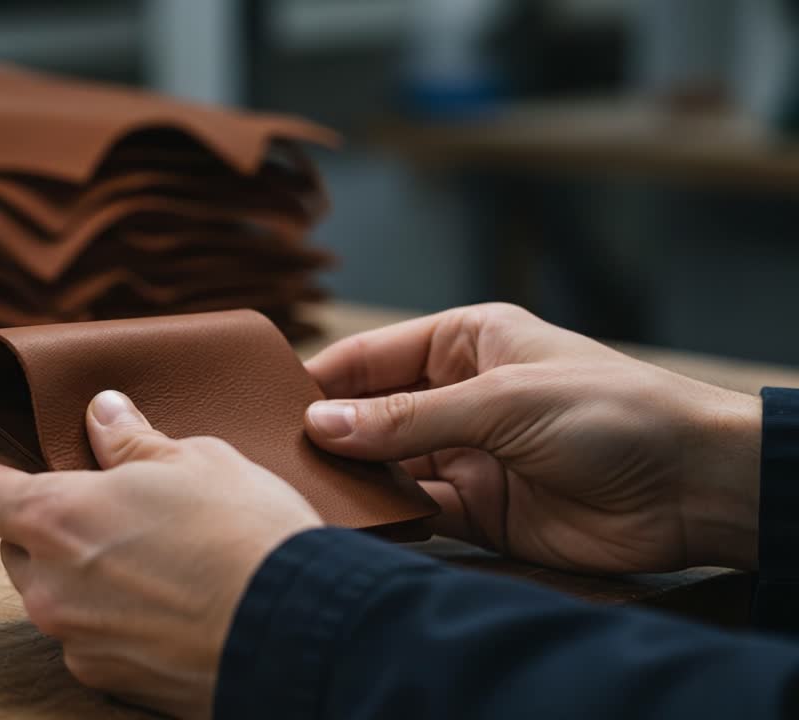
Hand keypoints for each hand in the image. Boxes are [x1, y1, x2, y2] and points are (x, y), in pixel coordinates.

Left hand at [0, 390, 320, 718]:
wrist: (300, 630)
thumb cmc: (246, 533)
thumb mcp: (195, 459)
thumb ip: (131, 438)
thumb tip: (102, 414)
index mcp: (56, 519)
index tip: (3, 457)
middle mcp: (49, 587)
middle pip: (16, 545)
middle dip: (50, 523)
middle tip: (109, 503)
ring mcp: (76, 641)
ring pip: (55, 594)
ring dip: (84, 571)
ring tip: (153, 554)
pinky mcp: (110, 680)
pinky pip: (91, 637)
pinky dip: (115, 616)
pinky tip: (169, 600)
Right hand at [304, 303, 760, 573]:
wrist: (692, 487)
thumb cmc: (610, 412)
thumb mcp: (501, 400)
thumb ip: (408, 418)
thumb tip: (322, 424)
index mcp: (467, 342)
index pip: (375, 355)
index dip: (324, 377)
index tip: (271, 404)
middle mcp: (459, 396)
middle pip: (374, 413)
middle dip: (331, 432)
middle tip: (273, 455)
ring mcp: (466, 454)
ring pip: (388, 465)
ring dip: (353, 478)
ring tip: (301, 491)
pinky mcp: (479, 510)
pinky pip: (416, 511)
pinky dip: (387, 517)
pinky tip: (352, 522)